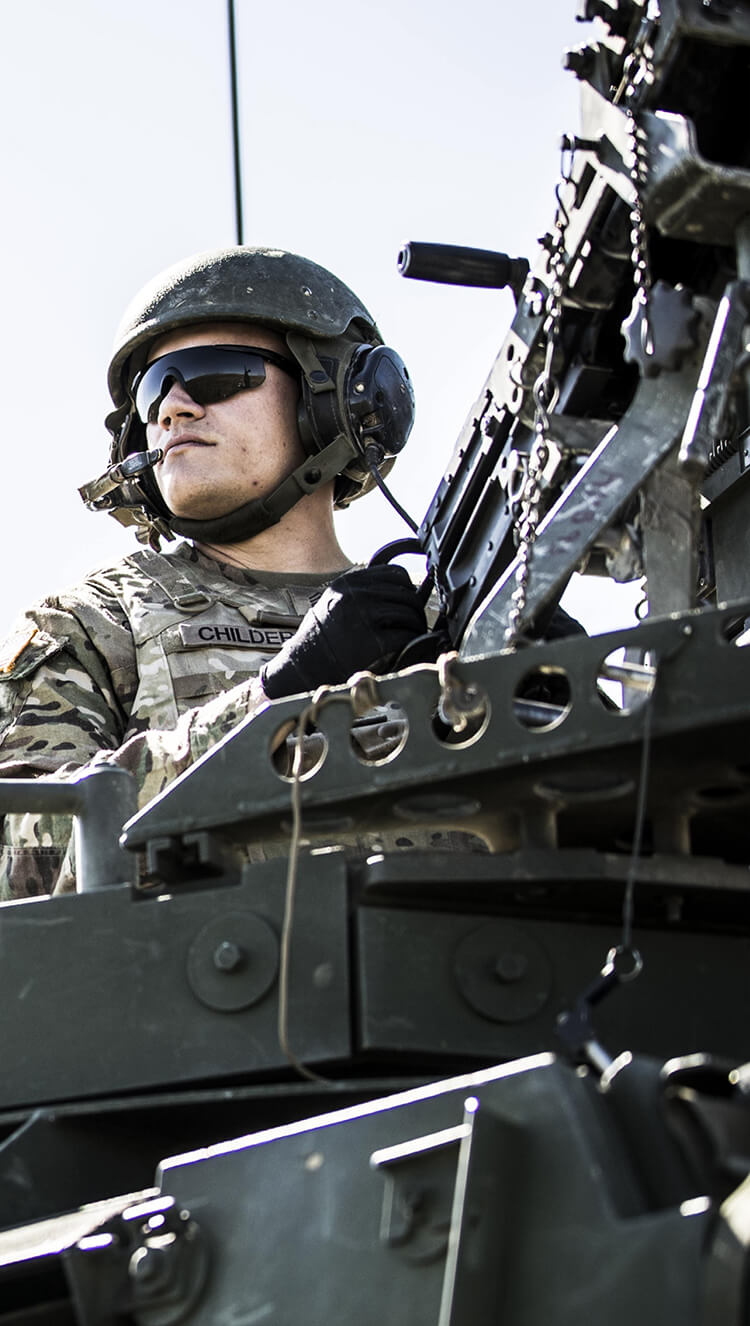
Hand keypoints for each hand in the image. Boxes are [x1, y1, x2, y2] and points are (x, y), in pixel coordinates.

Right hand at [261, 565, 426, 698]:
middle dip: (415, 611)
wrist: (299, 671)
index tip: (407, 602)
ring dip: (416, 627)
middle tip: (414, 625)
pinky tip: (405, 650)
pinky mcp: (372, 643)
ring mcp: (364, 618)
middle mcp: (355, 596)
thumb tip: (397, 591)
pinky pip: (406, 636)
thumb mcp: (332, 604)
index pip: (395, 574)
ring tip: (411, 638)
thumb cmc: (318, 641)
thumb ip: (360, 593)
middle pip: (406, 594)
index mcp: (347, 584)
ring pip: (409, 614)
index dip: (407, 589)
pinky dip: (411, 643)